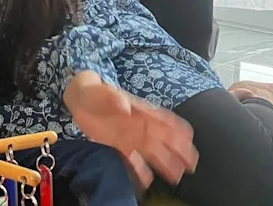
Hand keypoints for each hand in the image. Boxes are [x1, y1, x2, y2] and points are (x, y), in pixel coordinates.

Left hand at [64, 71, 198, 188]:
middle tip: (191, 164)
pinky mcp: (118, 145)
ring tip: (177, 176)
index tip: (189, 139)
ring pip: (151, 151)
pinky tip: (147, 181)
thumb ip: (114, 99)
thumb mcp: (102, 92)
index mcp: (139, 110)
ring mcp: (130, 136)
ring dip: (165, 162)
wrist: (80, 99)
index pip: (163, 119)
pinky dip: (140, 169)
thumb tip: (124, 108)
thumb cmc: (96, 92)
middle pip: (163, 139)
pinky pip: (132, 159)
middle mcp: (138, 125)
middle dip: (178, 150)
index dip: (177, 128)